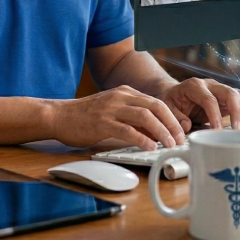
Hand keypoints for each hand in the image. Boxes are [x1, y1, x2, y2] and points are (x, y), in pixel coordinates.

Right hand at [50, 85, 186, 150]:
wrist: (59, 115)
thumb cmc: (85, 116)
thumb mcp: (113, 110)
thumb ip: (132, 118)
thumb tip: (155, 131)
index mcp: (125, 92)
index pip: (157, 102)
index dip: (172, 118)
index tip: (180, 133)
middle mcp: (120, 96)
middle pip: (156, 106)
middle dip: (172, 124)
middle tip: (179, 140)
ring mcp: (111, 108)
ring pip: (145, 116)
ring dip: (161, 131)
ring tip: (168, 144)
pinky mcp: (102, 122)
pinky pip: (127, 130)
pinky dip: (142, 138)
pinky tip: (149, 147)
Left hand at [157, 78, 239, 133]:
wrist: (174, 92)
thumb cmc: (171, 101)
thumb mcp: (166, 107)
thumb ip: (175, 116)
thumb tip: (187, 126)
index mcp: (194, 86)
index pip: (209, 99)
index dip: (215, 115)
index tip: (218, 131)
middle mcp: (210, 85)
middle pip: (229, 93)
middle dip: (237, 111)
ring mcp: (220, 90)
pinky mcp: (227, 99)